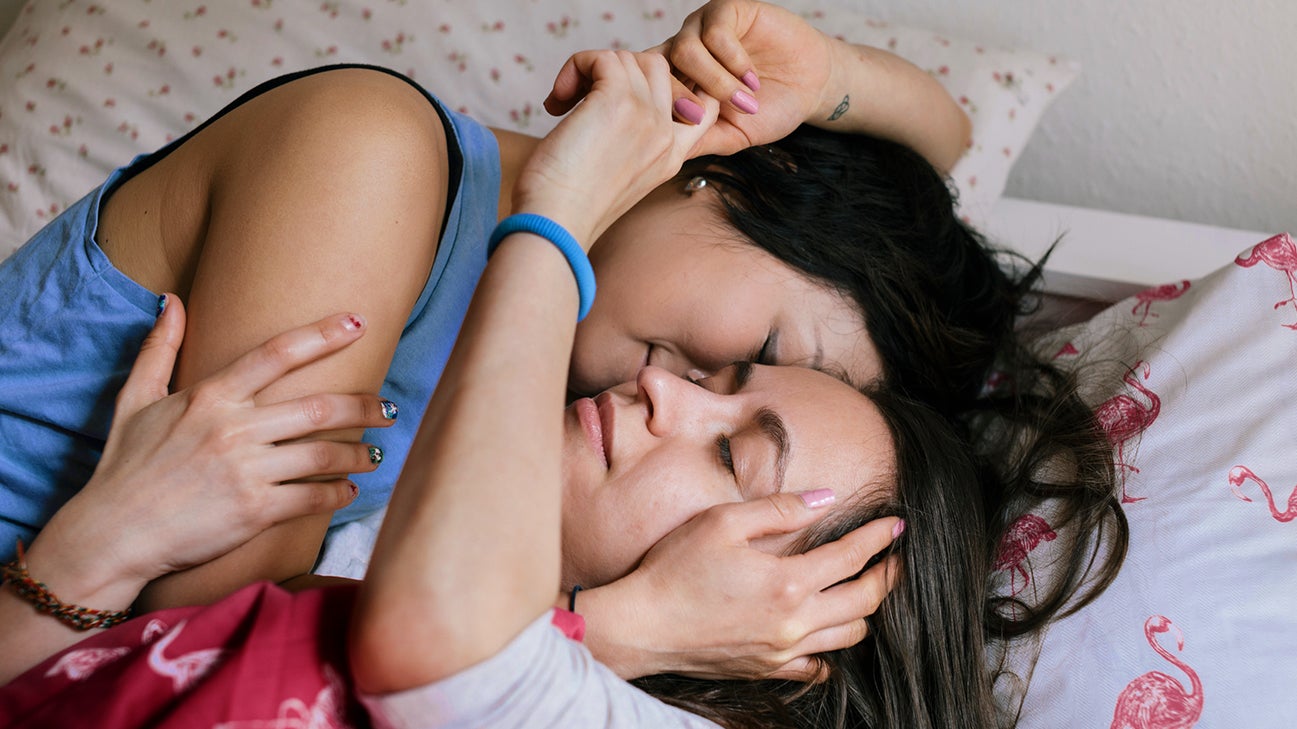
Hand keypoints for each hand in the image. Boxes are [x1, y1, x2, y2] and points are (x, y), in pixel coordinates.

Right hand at [35, 297, 397, 591]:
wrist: (111, 535)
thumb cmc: (124, 468)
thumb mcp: (133, 401)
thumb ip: (159, 350)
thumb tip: (174, 301)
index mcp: (209, 397)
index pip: (276, 354)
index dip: (322, 335)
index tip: (358, 325)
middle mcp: (232, 429)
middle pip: (318, 406)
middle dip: (364, 406)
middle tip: (389, 408)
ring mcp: (245, 471)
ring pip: (323, 452)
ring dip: (359, 452)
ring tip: (376, 452)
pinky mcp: (253, 511)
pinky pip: (312, 496)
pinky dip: (337, 493)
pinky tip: (348, 490)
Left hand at [522, 49, 718, 243]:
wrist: (556, 225)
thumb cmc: (570, 209)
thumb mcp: (617, 178)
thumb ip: (630, 144)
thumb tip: (604, 101)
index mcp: (671, 156)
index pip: (702, 103)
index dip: (670, 84)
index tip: (623, 97)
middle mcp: (666, 134)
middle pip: (659, 69)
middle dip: (618, 74)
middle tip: (583, 100)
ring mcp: (647, 115)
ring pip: (629, 58)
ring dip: (589, 72)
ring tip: (565, 103)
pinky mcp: (617, 100)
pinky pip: (601, 57)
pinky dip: (574, 68)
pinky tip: (557, 103)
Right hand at [581, 492, 900, 680]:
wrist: (642, 626)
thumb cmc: (675, 568)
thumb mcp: (722, 522)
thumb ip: (778, 509)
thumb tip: (825, 498)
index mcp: (787, 582)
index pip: (851, 557)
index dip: (878, 538)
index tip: (896, 524)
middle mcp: (794, 622)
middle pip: (864, 601)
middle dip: (888, 576)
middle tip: (894, 558)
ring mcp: (782, 650)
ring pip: (849, 636)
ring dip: (864, 610)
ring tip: (864, 588)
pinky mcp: (767, 668)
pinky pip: (818, 667)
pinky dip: (832, 648)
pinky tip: (826, 630)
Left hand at [646, 0, 835, 156]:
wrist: (810, 87)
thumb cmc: (769, 111)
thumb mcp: (730, 135)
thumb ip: (698, 140)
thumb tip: (661, 155)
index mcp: (676, 78)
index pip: (647, 86)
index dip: (660, 108)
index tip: (691, 126)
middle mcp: (684, 49)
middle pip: (658, 68)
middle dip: (683, 97)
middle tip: (709, 116)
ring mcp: (703, 28)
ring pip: (685, 50)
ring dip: (715, 81)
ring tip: (743, 99)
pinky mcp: (728, 10)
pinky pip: (716, 33)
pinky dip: (733, 61)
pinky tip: (751, 77)